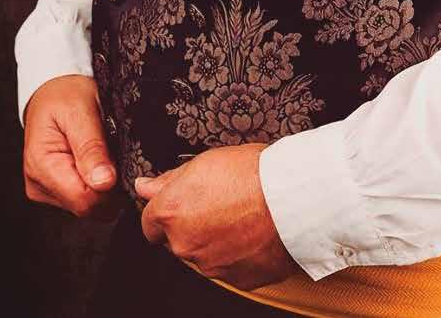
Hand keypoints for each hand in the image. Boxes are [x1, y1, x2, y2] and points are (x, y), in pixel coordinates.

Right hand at [23, 74, 122, 221]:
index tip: (125, 165)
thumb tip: (104, 183)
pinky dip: (98, 183)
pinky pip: (84, 198)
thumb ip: (92, 148)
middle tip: (118, 153)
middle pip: (87, 207)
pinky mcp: (55, 191)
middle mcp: (39, 185)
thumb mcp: (81, 111)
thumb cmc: (65, 95)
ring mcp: (46, 190)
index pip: (84, 201)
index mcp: (41, 166)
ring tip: (106, 153)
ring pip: (88, 205)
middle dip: (110, 187)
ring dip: (105, 184)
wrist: (53, 90)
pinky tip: (99, 161)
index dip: (111, 189)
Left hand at [135, 144, 299, 289]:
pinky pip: (230, 267)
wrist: (294, 200)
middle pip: (177, 239)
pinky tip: (253, 232)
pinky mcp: (237, 280)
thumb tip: (146, 185)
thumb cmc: (255, 174)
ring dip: (215, 240)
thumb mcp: (207, 160)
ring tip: (242, 215)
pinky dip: (237, 254)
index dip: (167, 210)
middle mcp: (185, 244)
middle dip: (192, 224)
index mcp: (172, 212)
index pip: (150, 221)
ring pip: (204, 254)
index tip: (181, 202)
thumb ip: (170, 179)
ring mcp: (210, 265)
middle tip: (220, 203)